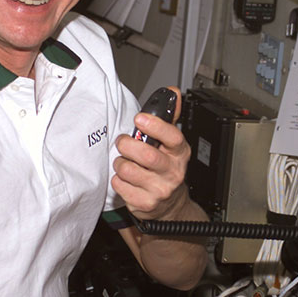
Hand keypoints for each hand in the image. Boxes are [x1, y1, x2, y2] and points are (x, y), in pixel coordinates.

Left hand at [112, 88, 191, 218]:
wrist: (170, 204)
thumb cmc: (166, 168)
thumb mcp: (172, 143)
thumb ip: (170, 117)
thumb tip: (173, 92)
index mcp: (180, 153)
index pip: (173, 137)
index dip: (155, 126)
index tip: (139, 119)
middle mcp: (172, 172)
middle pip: (147, 155)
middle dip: (128, 145)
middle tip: (123, 142)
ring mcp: (159, 190)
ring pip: (128, 170)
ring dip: (120, 163)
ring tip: (126, 162)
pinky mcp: (144, 203)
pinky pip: (120, 185)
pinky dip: (118, 179)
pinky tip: (126, 179)